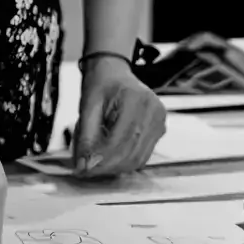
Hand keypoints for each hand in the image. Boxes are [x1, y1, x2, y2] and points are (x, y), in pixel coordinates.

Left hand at [73, 57, 165, 177]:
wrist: (114, 74)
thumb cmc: (101, 85)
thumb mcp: (88, 106)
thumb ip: (86, 137)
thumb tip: (83, 165)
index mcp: (137, 99)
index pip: (121, 141)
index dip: (102, 159)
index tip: (84, 168)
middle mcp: (154, 111)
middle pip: (131, 153)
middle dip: (107, 166)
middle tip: (86, 169)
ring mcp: (160, 121)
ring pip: (138, 159)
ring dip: (115, 167)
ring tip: (96, 162)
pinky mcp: (159, 130)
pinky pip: (142, 156)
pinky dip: (124, 161)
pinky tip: (109, 156)